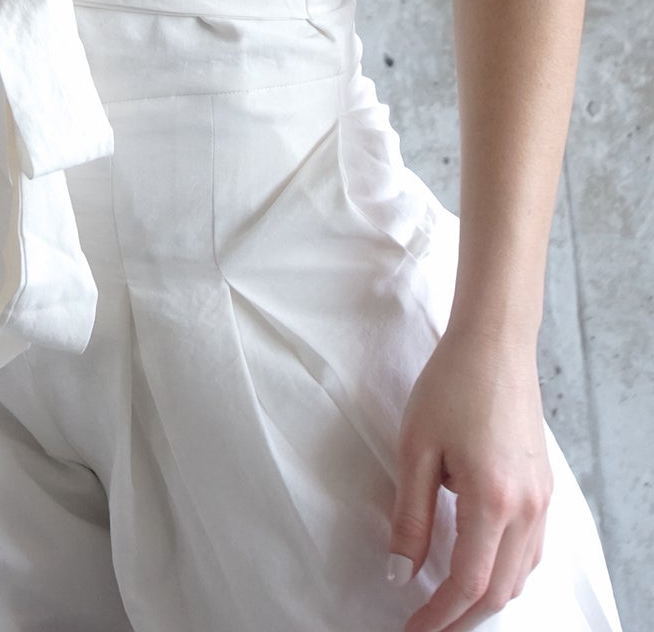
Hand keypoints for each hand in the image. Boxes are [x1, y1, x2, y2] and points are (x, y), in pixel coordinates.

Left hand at [387, 323, 553, 631]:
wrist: (495, 342)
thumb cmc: (452, 384)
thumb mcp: (416, 448)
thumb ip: (411, 517)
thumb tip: (401, 573)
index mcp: (493, 500)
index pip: (468, 583)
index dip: (438, 616)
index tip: (411, 630)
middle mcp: (527, 508)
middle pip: (499, 591)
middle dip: (462, 617)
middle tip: (426, 625)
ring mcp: (542, 499)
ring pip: (520, 575)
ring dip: (486, 597)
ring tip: (447, 603)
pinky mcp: (544, 487)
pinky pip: (532, 550)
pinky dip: (506, 570)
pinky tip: (480, 564)